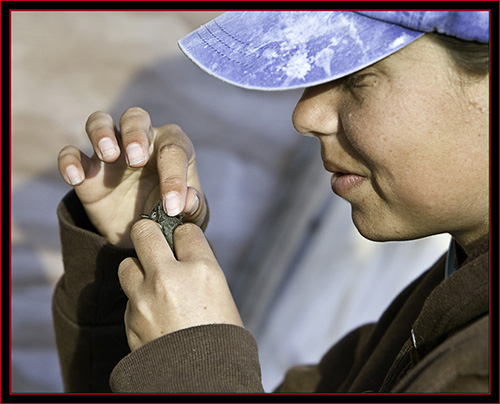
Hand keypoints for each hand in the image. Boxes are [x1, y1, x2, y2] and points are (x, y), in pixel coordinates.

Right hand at [58, 108, 207, 247]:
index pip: (174, 150)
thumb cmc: (171, 214)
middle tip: (136, 159)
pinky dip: (70, 161)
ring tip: (109, 156)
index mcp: (172, 147)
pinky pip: (72, 153)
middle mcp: (141, 141)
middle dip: (135, 133)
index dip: (174, 177)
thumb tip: (188, 201)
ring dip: (102, 134)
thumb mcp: (190, 218)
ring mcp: (111, 151)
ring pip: (100, 122)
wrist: (142, 232)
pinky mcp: (87, 169)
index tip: (172, 207)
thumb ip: (195, 209)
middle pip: (135, 117)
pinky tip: (77, 178)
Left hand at [118, 219, 243, 350]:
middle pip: (144, 232)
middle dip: (149, 233)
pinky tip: (153, 313)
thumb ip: (199, 270)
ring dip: (138, 269)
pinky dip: (138, 300)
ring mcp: (145, 298)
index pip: (186, 230)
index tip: (184, 242)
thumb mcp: (221, 295)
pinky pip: (128, 298)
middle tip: (154, 242)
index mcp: (202, 270)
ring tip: (151, 282)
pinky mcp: (130, 319)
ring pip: (126, 264)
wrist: (203, 381)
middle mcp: (170, 277)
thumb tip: (182, 253)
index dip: (185, 236)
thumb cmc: (221, 337)